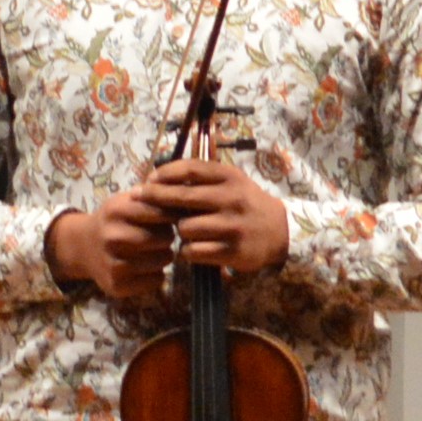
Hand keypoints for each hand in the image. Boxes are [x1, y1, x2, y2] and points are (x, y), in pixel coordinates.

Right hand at [79, 185, 181, 295]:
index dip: (173, 214)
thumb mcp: (126, 201)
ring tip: (154, 250)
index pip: (160, 211)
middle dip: (168, 236)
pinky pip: (157, 280)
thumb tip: (184, 193)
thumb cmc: (114, 221)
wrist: (83, 247)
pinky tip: (146, 267)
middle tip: (163, 236)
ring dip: (165, 255)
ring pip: (163, 260)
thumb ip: (152, 196)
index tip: (175, 216)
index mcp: (116, 211)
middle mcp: (112, 237)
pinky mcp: (118, 286)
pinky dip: (157, 274)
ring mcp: (114, 264)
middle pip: (164, 238)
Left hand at [140, 156, 290, 275]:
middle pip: (183, 197)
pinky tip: (191, 249)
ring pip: (185, 227)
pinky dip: (187, 251)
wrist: (280, 231)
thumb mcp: (232, 180)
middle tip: (141, 199)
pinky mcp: (233, 251)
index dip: (165, 173)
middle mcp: (232, 199)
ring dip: (178, 230)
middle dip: (157, 198)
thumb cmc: (246, 203)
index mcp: (230, 177)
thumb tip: (159, 176)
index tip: (149, 179)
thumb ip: (202, 176)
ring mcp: (232, 226)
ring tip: (183, 231)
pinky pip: (194, 251)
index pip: (191, 169)